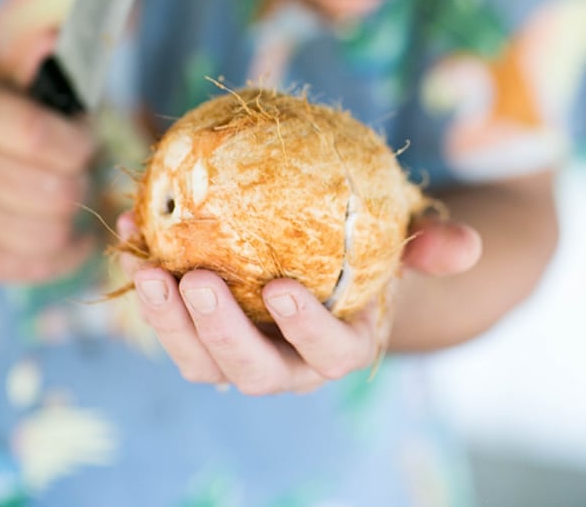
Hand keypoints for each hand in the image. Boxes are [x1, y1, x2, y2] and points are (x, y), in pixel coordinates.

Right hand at [0, 36, 96, 283]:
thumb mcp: (10, 47)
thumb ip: (44, 37)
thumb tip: (73, 36)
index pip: (35, 138)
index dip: (75, 143)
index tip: (84, 137)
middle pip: (49, 194)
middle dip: (77, 178)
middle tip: (76, 166)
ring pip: (42, 237)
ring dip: (71, 217)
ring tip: (68, 194)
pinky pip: (29, 270)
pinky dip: (61, 255)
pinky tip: (71, 234)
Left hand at [116, 210, 480, 394]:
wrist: (329, 265)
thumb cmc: (373, 254)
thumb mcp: (405, 241)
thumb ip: (431, 246)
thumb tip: (463, 244)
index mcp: (339, 348)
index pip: (327, 354)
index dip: (304, 330)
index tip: (279, 288)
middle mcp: (286, 364)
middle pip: (250, 371)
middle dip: (220, 334)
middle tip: (197, 280)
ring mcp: (239, 351)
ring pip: (199, 359)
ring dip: (168, 320)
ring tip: (150, 266)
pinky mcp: (202, 330)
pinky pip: (171, 315)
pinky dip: (149, 277)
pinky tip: (133, 225)